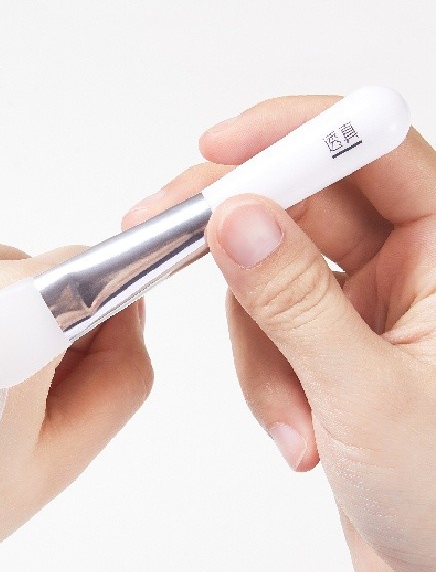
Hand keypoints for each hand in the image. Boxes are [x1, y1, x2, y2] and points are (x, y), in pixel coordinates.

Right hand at [124, 95, 435, 571]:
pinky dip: (267, 381)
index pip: (374, 153)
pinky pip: (267, 331)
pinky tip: (300, 436)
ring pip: (271, 278)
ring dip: (260, 349)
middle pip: (304, 205)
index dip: (295, 134)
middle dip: (234, 233)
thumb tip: (235, 220)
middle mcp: (413, 269)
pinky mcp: (330, 349)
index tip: (217, 148)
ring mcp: (367, 309)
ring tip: (294, 421)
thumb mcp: (364, 392)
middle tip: (161, 234)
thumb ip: (293, 300)